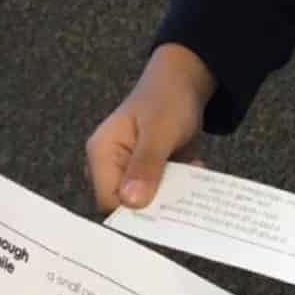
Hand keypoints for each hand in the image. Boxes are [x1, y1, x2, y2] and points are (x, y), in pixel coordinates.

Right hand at [86, 43, 217, 211]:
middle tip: (184, 193)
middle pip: (127, 206)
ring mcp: (128, 171)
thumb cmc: (167, 99)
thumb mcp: (159, 132)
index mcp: (101, 154)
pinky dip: (179, 189)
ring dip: (172, 196)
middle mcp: (110, 166)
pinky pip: (161, 194)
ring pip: (147, 202)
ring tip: (192, 175)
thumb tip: (131, 202)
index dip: (134, 212)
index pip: (108, 201)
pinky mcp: (147, 175)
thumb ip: (146, 165)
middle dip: (158, 205)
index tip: (165, 212)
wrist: (184, 83)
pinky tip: (193, 169)